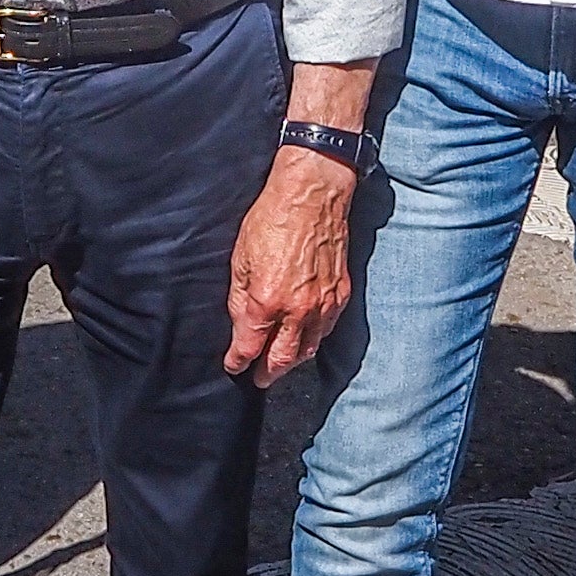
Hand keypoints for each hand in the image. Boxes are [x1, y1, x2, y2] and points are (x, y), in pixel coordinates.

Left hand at [222, 146, 355, 384]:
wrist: (313, 195)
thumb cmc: (273, 219)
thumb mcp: (240, 259)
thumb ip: (240, 299)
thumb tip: (241, 326)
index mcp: (267, 301)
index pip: (250, 347)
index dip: (239, 361)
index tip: (233, 366)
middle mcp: (298, 310)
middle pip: (282, 359)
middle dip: (267, 373)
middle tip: (258, 379)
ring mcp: (324, 304)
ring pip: (309, 349)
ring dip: (292, 361)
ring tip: (281, 365)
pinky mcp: (341, 293)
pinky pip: (327, 329)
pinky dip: (314, 340)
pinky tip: (306, 339)